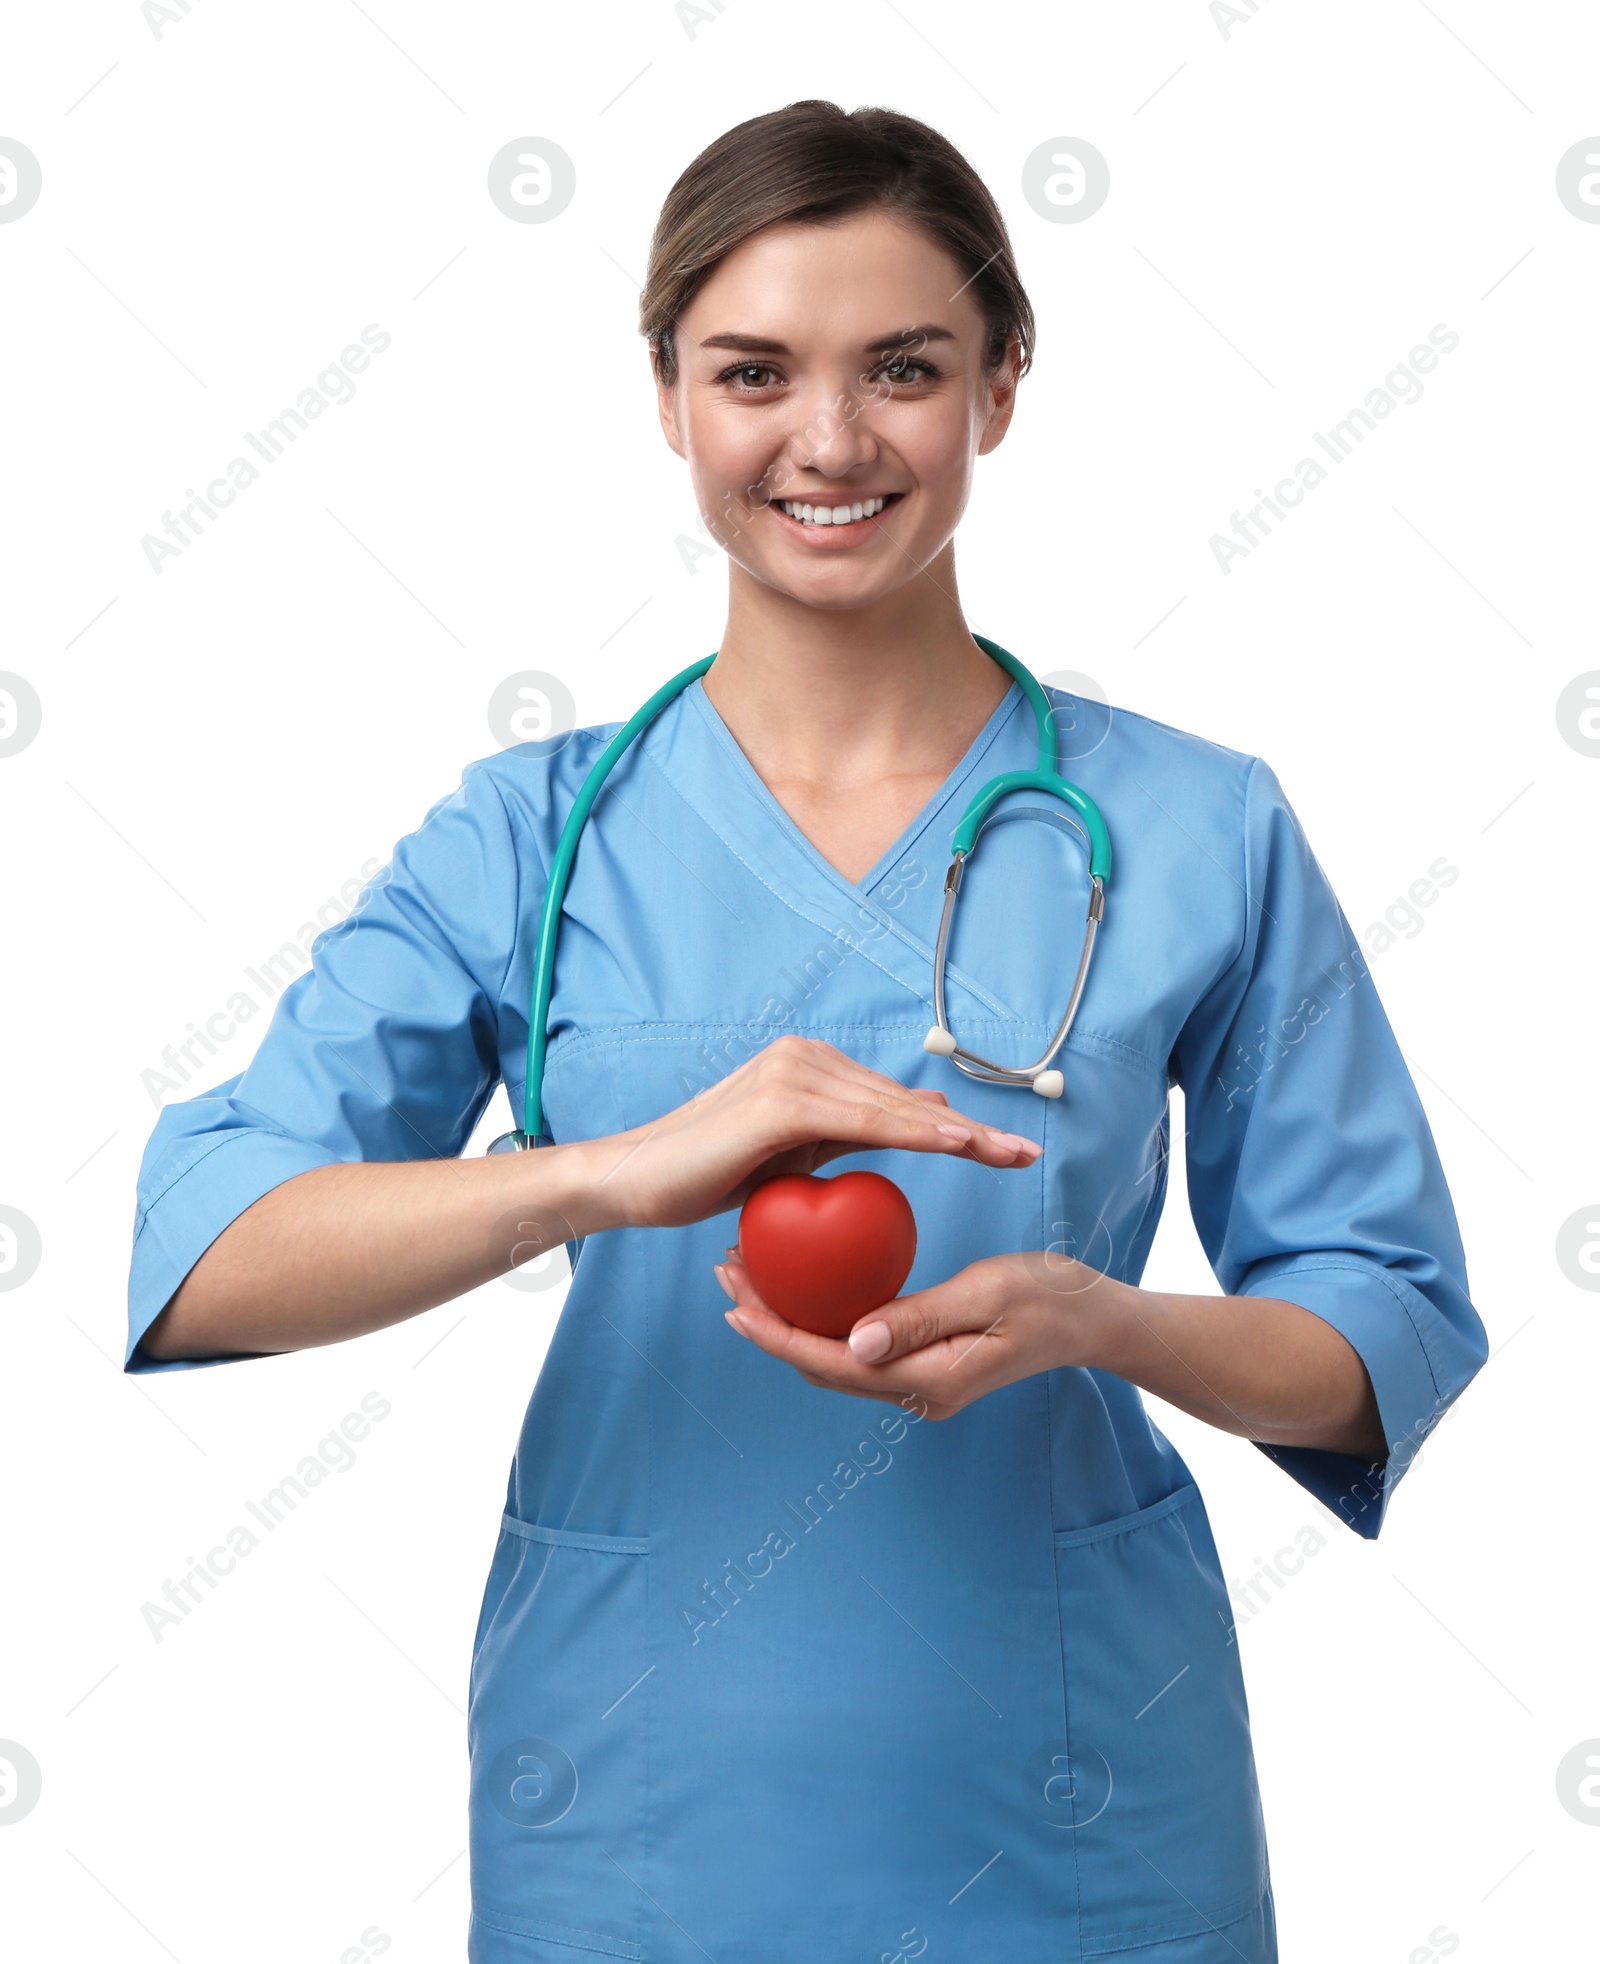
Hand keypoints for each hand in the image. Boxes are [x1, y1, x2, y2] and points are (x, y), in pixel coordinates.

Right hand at [588, 1034, 1040, 1232]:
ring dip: (956, 1135)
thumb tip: (909, 1130)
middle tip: (1026, 1154)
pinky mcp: (781, 1099)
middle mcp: (804, 1056)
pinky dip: (914, 1136)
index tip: (1005, 1150)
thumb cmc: (706, 1175)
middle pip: (902, 1102)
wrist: (635, 1182)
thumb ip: (843, 1139)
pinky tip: (956, 1148)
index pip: (893, 1102)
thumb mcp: (789, 1159)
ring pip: (891, 1111)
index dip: (953, 1128)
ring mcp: (793, 1071)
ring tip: (1007, 1154)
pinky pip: (863, 1122)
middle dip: (971, 1131)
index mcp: (808, 1067)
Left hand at [714, 1244, 1109, 1419]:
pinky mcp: (924, 1365)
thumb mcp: (986, 1293)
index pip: (834, 1363)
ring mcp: (921, 1384)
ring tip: (752, 1269)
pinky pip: (860, 1347)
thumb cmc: (1050, 1296)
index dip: (778, 1335)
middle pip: (823, 1365)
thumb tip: (853, 1340)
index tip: (734, 1303)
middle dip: (769, 1324)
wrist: (1093, 1319)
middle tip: (729, 1268)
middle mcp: (918, 1392)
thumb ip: (919, 1318)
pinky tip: (805, 1279)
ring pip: (836, 1359)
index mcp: (931, 1380)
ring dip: (791, 1319)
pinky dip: (824, 1317)